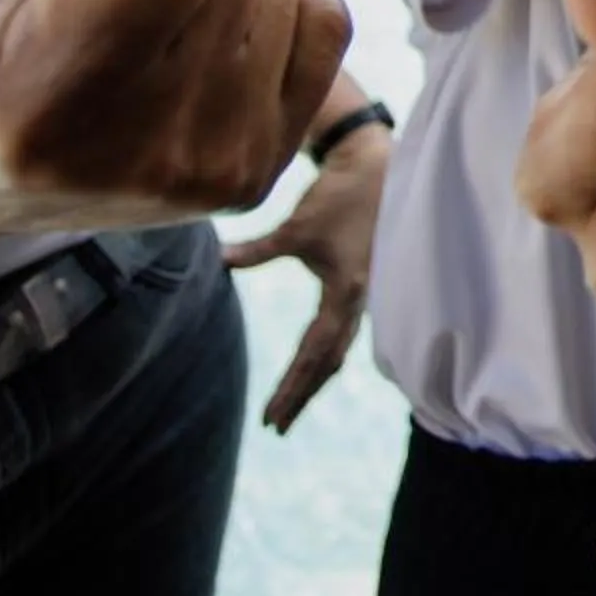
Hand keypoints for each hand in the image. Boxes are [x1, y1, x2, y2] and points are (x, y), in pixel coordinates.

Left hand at [223, 121, 386, 431]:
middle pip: (329, 363)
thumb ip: (258, 249)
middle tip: (276, 426)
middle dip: (302, 395)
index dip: (291, 387)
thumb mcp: (296, 226)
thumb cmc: (337, 197)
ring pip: (339, 352)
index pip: (312, 354)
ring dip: (315, 380)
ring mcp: (364, 295)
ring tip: (292, 405)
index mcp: (344, 293)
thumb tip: (219, 260)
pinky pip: (345, 334)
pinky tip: (317, 364)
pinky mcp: (361, 285)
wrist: (376, 169)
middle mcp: (358, 302)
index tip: (270, 416)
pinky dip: (328, 357)